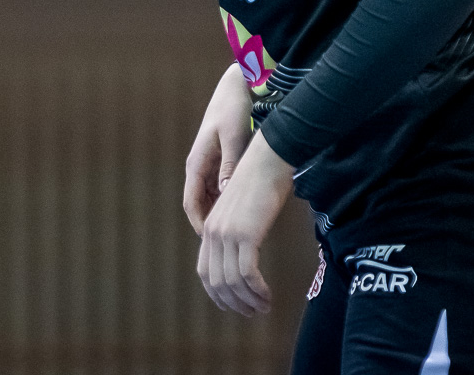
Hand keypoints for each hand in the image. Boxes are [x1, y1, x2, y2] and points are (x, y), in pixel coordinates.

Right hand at [183, 64, 253, 234]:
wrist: (236, 86)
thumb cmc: (234, 109)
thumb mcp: (233, 138)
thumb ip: (229, 166)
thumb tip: (226, 194)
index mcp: (196, 163)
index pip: (191, 203)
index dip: (199, 225)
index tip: (211, 244)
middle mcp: (198, 166)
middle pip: (200, 205)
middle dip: (209, 226)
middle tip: (226, 246)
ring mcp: (208, 164)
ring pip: (210, 198)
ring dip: (219, 215)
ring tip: (236, 235)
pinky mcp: (220, 160)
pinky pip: (220, 188)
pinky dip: (227, 202)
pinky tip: (243, 212)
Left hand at [196, 131, 293, 316]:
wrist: (268, 159)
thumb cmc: (261, 182)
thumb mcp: (243, 210)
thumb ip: (238, 232)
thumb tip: (245, 256)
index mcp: (210, 227)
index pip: (205, 272)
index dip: (218, 294)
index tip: (235, 305)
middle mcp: (213, 232)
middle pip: (216, 282)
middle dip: (233, 302)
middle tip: (252, 312)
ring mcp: (227, 234)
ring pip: (232, 282)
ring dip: (249, 300)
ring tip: (264, 307)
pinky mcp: (245, 234)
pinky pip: (248, 274)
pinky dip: (257, 290)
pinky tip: (268, 296)